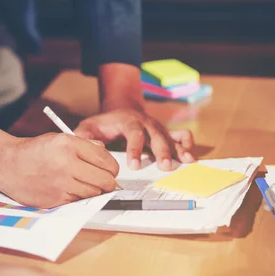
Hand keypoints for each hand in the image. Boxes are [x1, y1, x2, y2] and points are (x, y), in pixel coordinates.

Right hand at [0, 133, 118, 207]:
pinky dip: (79, 197)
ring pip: (94, 193)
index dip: (113, 168)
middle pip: (104, 181)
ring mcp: (60, 184)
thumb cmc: (35, 151)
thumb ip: (86, 146)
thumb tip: (106, 156)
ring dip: (94, 190)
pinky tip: (70, 188)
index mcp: (69, 145)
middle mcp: (66, 164)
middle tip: (105, 181)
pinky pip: (78, 201)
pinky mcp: (55, 199)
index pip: (106, 161)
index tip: (111, 170)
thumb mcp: (60, 139)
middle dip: (108, 182)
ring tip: (85, 183)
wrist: (7, 163)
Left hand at [75, 108, 194, 170]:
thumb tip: (89, 147)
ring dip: (179, 149)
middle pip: (157, 136)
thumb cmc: (104, 123)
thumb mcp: (90, 126)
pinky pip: (181, 134)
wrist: (121, 108)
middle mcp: (146, 123)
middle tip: (165, 167)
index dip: (135, 149)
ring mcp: (157, 128)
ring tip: (186, 161)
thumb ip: (85, 137)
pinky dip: (187, 144)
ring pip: (171, 136)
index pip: (133, 134)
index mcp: (128, 121)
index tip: (134, 165)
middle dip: (162, 152)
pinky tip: (190, 156)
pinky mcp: (165, 132)